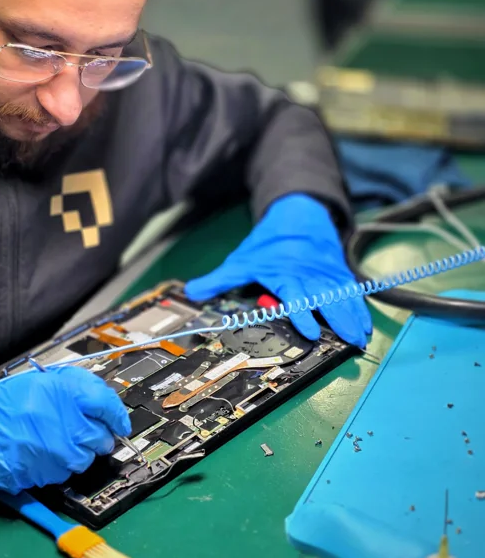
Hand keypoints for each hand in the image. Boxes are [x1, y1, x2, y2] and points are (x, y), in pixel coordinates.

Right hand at [0, 367, 130, 493]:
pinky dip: (60, 466)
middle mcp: (61, 423)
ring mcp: (52, 453)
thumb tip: (106, 405)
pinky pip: (64, 473)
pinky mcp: (42, 475)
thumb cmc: (5, 404)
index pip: (104, 404)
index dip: (116, 415)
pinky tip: (44, 454)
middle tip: (82, 431)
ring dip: (79, 453)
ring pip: (85, 459)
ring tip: (57, 442)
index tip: (120, 423)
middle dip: (97, 436)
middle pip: (101, 437)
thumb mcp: (41, 382)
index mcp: (61, 393)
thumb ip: (76, 388)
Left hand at [184, 194, 371, 346]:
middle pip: (326, 300)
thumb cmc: (268, 243)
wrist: (298, 215)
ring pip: (343, 297)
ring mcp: (326, 275)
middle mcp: (309, 276)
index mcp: (285, 274)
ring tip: (361, 338)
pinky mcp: (338, 274)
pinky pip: (352, 292)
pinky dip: (360, 308)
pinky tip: (366, 325)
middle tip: (350, 342)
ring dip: (353, 318)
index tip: (310, 332)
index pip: (295, 296)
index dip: (302, 314)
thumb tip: (191, 290)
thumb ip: (219, 278)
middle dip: (339, 321)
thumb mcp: (242, 259)